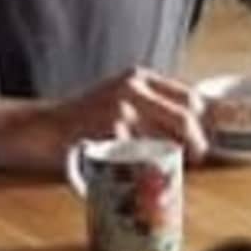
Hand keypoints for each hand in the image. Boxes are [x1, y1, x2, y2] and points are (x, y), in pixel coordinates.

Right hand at [53, 67, 212, 163]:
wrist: (45, 126)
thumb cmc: (88, 120)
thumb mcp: (122, 101)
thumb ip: (151, 109)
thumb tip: (195, 133)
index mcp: (140, 77)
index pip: (190, 97)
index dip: (204, 122)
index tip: (204, 140)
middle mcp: (133, 86)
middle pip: (183, 118)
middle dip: (196, 143)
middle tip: (196, 159)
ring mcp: (120, 105)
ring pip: (163, 140)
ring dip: (170, 160)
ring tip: (167, 170)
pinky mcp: (107, 127)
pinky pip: (138, 153)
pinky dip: (142, 168)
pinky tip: (137, 174)